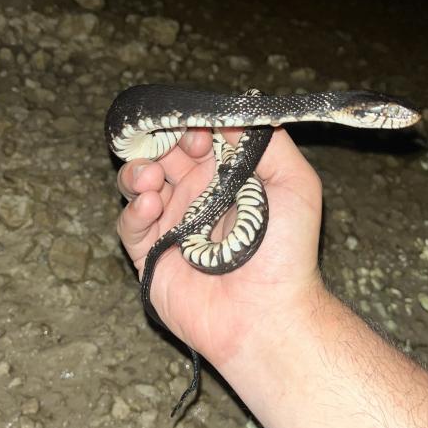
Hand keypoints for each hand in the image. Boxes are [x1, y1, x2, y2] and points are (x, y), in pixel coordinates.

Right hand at [115, 126, 325, 370]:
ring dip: (139, 171)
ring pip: (140, 183)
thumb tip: (232, 114)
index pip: (198, 138)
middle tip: (165, 147)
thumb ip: (269, 143)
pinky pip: (131, 224)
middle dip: (158, 143)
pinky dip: (134, 210)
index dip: (190, 127)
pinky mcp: (152, 255)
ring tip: (151, 177)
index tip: (195, 131)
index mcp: (227, 178)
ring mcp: (173, 225)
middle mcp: (197, 197)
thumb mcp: (296, 185)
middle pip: (163, 155)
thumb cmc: (286, 252)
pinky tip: (151, 206)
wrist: (267, 314)